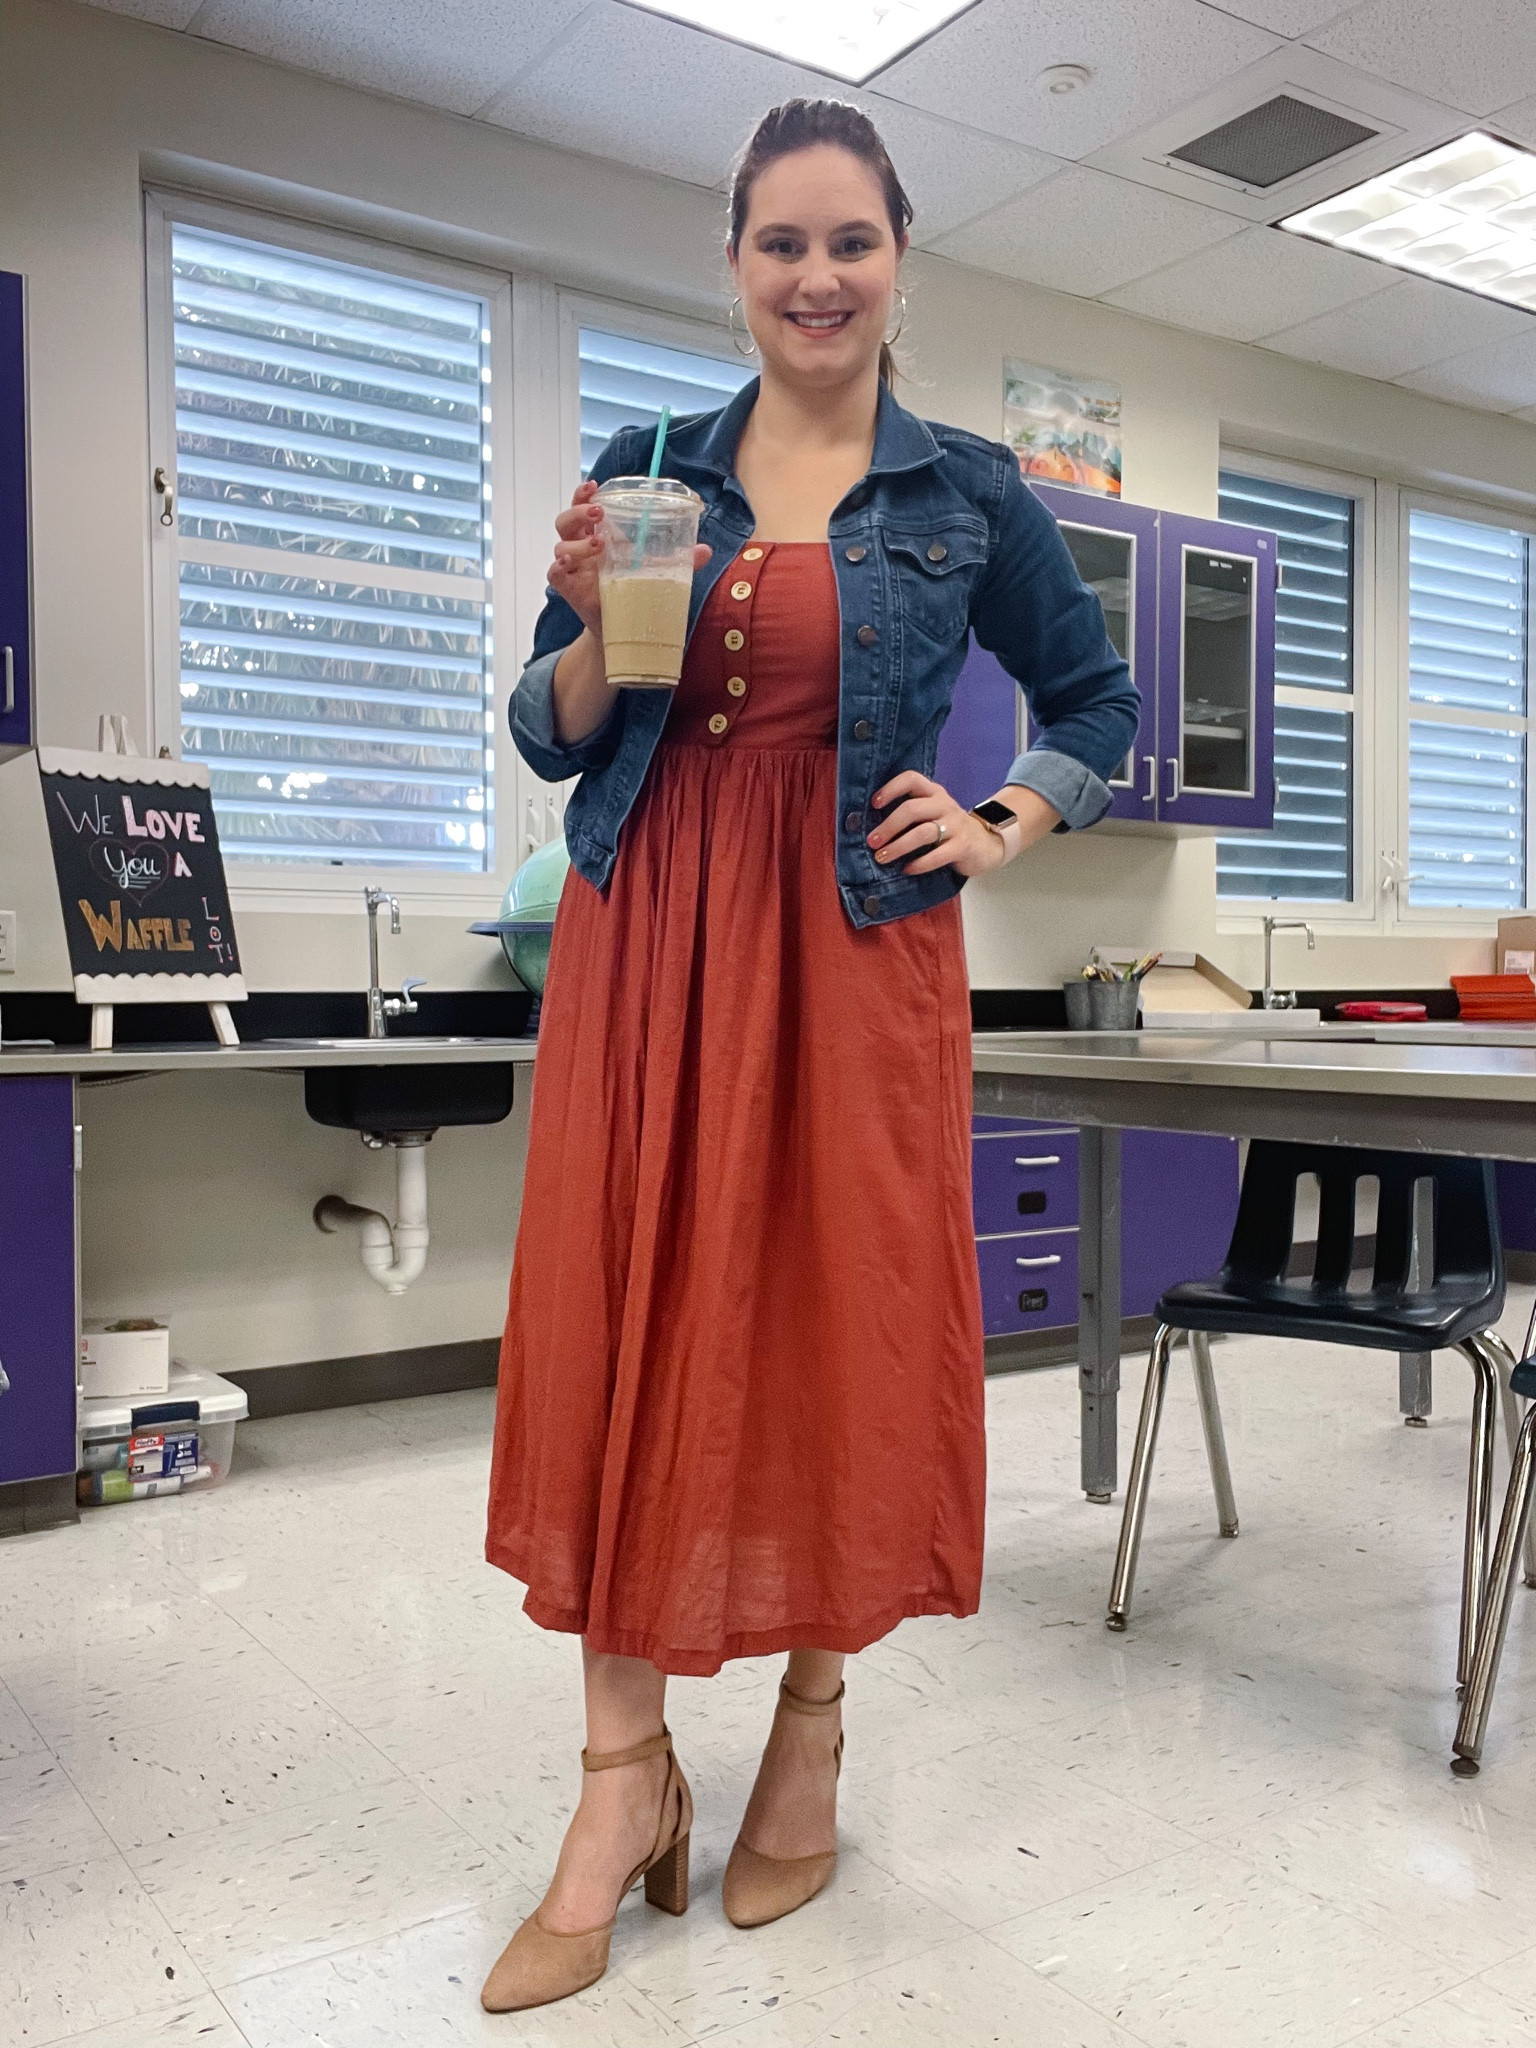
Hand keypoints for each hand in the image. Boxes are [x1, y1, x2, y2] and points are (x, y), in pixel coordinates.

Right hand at [548, 479, 710, 640]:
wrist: (623, 626)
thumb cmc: (632, 589)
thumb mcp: (655, 570)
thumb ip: (677, 560)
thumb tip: (705, 550)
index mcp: (597, 534)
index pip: (583, 506)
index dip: (583, 494)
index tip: (594, 486)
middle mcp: (580, 547)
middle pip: (566, 521)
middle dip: (578, 512)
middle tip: (599, 513)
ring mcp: (573, 568)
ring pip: (560, 544)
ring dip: (578, 541)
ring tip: (599, 544)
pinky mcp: (568, 589)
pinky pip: (555, 574)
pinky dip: (558, 567)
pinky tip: (567, 564)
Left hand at [867, 771, 1006, 877]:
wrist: (985, 843)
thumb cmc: (949, 828)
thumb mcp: (932, 812)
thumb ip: (911, 813)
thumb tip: (872, 825)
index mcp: (933, 792)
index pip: (911, 779)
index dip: (891, 789)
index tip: (874, 804)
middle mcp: (944, 804)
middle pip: (912, 809)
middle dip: (888, 826)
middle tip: (872, 842)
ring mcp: (955, 825)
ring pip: (922, 833)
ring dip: (898, 846)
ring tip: (882, 857)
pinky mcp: (963, 846)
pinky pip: (937, 855)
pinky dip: (919, 863)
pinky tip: (907, 869)